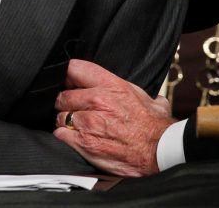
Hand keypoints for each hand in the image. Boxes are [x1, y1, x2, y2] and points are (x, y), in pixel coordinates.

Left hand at [54, 59, 175, 176]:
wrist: (158, 151)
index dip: (68, 74)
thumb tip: (147, 94)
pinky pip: (61, 135)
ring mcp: (88, 122)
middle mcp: (97, 101)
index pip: (75, 68)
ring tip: (76, 124)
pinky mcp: (84, 142)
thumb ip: (136, 91)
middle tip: (73, 107)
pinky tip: (74, 137)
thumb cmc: (154, 126)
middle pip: (63, 95)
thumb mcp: (147, 97)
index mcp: (111, 85)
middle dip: (66, 101)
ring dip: (65, 120)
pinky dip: (65, 136)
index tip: (68, 80)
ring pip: (60, 116)